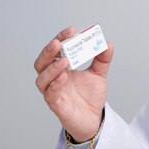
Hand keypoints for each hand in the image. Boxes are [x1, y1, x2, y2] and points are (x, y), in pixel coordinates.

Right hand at [34, 26, 113, 141]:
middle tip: (58, 43)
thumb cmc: (90, 97)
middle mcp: (53, 79)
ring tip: (64, 61)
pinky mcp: (57, 106)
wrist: (93, 119)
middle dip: (48, 52)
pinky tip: (64, 77)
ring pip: (42, 79)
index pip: (55, 51)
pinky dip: (55, 85)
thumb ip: (102, 59)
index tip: (71, 30)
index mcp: (61, 68)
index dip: (60, 39)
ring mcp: (53, 92)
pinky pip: (50, 95)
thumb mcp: (99, 74)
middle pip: (41, 63)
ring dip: (51, 69)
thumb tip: (107, 43)